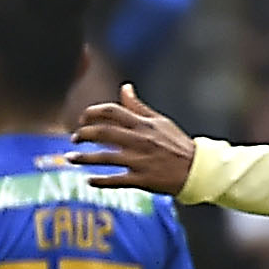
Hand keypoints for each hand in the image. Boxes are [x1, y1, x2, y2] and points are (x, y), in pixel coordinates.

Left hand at [72, 83, 198, 197]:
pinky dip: (101, 181)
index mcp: (144, 124)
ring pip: (106, 157)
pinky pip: (117, 180)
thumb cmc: (177, 143)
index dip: (94, 113)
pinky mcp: (143, 179)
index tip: (82, 118)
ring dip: (86, 157)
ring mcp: (141, 160)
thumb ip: (138, 106)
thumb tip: (124, 88)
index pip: (113, 112)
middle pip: (105, 133)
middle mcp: (140, 140)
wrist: (197, 169)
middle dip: (85, 134)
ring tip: (71, 157)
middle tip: (74, 137)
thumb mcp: (160, 121)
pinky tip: (89, 180)